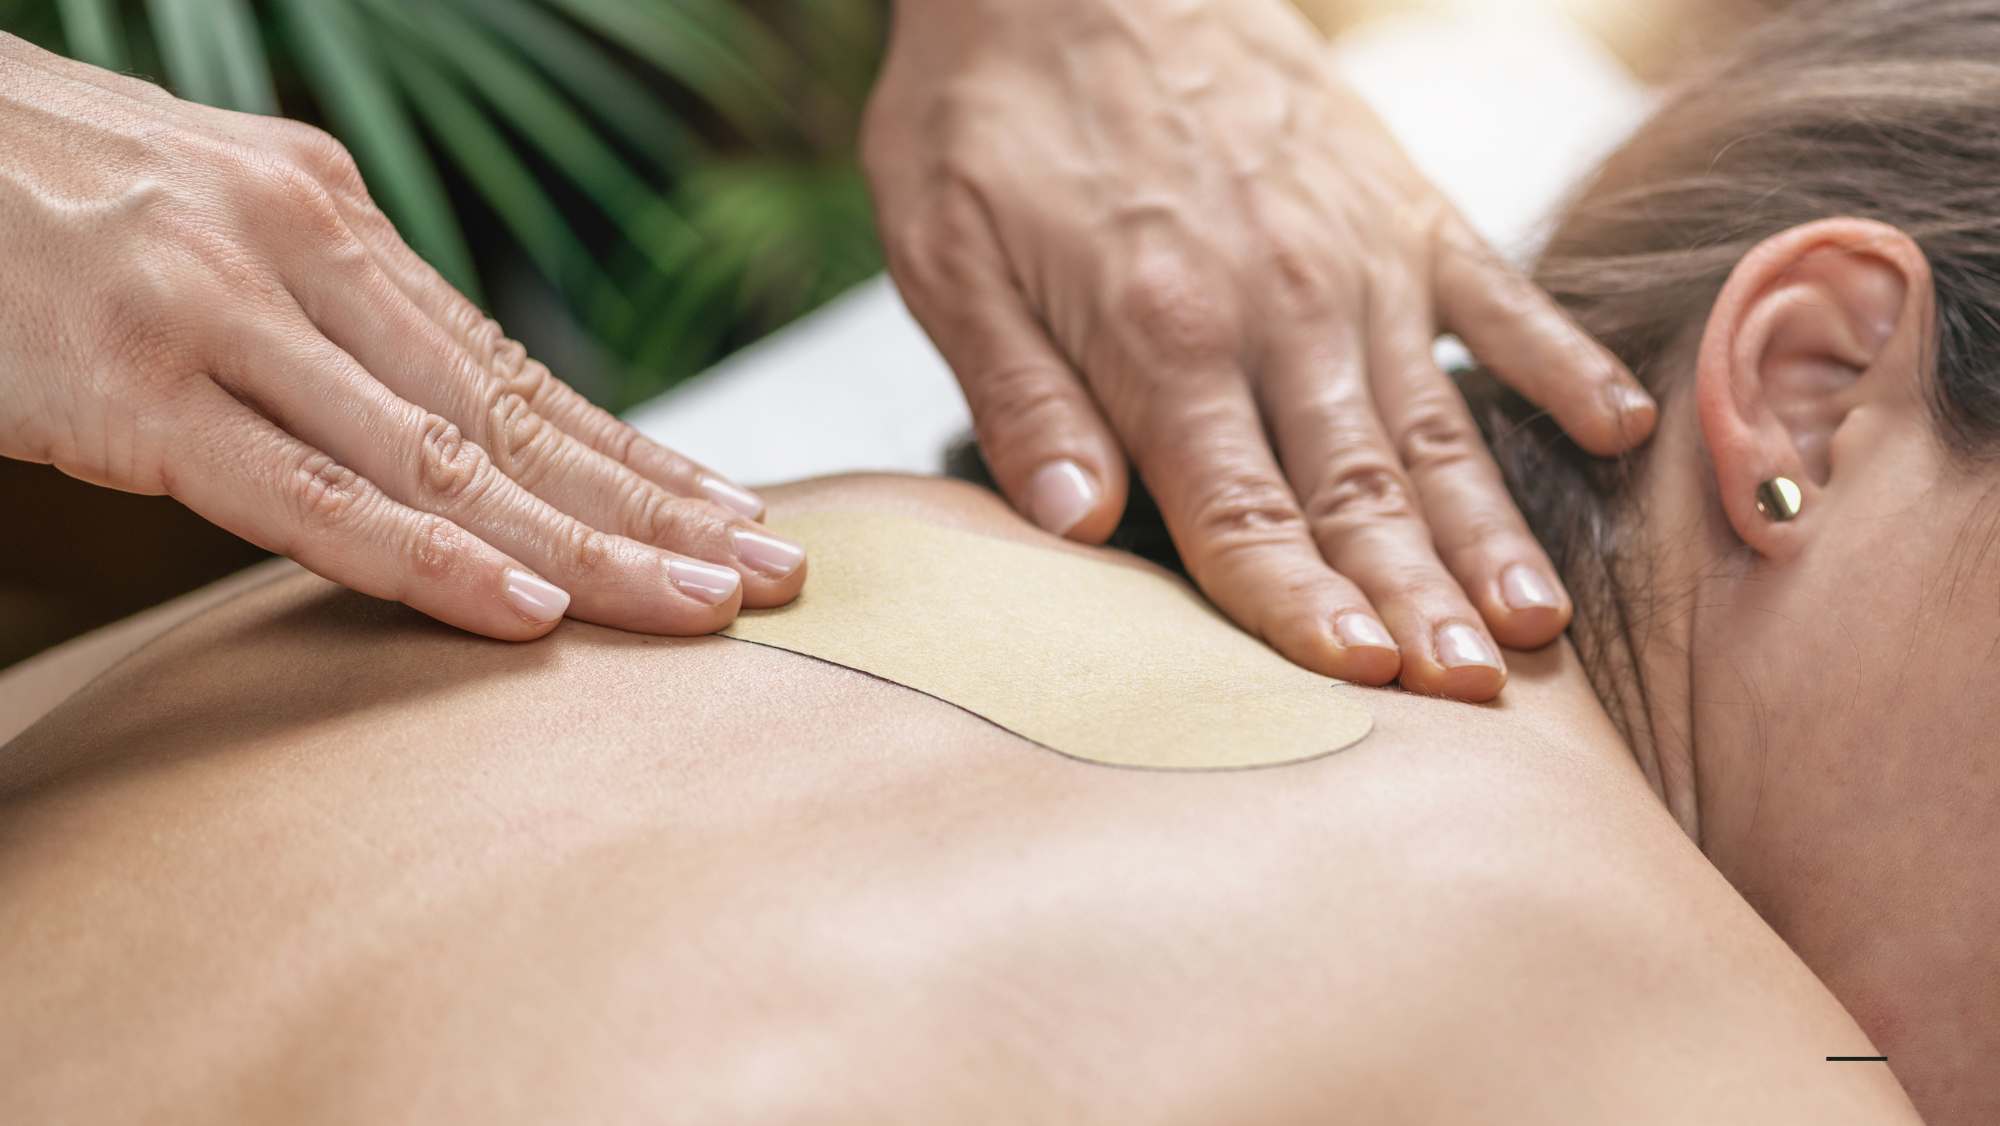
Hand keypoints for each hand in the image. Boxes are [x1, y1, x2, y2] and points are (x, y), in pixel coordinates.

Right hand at [0, 37, 805, 640]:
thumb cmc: (31, 197)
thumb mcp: (201, 224)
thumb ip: (312, 313)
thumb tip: (414, 407)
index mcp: (329, 216)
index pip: (516, 369)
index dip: (635, 452)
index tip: (733, 512)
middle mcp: (304, 251)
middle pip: (515, 417)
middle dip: (655, 507)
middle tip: (775, 571)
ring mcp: (221, 315)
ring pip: (445, 461)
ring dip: (588, 546)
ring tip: (703, 607)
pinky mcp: (133, 389)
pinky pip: (306, 496)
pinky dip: (425, 560)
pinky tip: (524, 610)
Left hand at [865, 0, 1654, 698]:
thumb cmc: (992, 108)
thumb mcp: (947, 249)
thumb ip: (1017, 392)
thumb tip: (1074, 525)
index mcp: (1161, 336)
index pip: (1241, 513)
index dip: (1299, 608)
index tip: (1360, 686)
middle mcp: (1279, 308)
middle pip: (1356, 491)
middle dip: (1416, 605)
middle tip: (1478, 702)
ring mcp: (1355, 255)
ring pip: (1433, 422)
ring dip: (1487, 530)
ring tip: (1538, 627)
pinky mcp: (1400, 201)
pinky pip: (1497, 293)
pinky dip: (1556, 362)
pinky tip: (1615, 431)